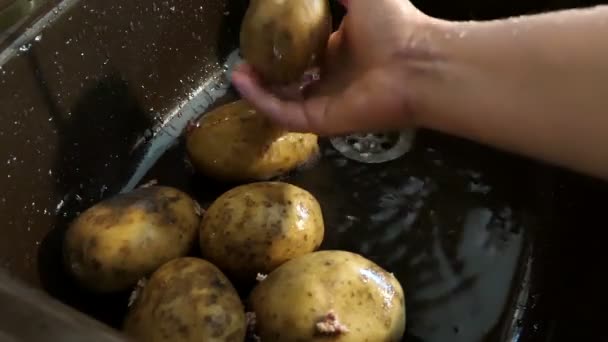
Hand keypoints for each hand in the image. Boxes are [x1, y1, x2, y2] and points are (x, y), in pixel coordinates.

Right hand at [231, 0, 434, 135]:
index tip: (260, 32)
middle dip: (266, 69)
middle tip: (245, 55)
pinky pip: (284, 114)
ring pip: (283, 99)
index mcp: (341, 50)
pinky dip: (261, 100)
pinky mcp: (321, 121)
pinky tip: (241, 81)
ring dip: (258, 87)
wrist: (417, 63)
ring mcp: (326, 102)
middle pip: (292, 78)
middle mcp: (332, 77)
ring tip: (237, 70)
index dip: (283, 44)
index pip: (306, 51)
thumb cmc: (394, 25)